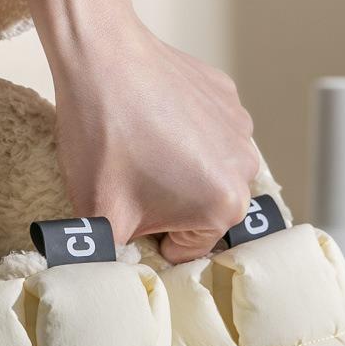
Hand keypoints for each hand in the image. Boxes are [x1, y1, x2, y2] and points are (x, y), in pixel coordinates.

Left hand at [28, 0, 258, 262]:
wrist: (100, 61)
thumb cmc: (104, 139)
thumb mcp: (102, 219)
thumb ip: (115, 263)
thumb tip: (113, 285)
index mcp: (224, 206)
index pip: (188, 251)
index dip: (152, 240)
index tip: (133, 216)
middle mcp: (244, 169)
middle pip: (203, 215)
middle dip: (169, 211)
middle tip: (133, 186)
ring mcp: (240, 129)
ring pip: (206, 177)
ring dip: (178, 177)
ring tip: (142, 156)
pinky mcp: (228, 99)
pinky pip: (208, 139)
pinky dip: (184, 141)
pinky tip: (154, 128)